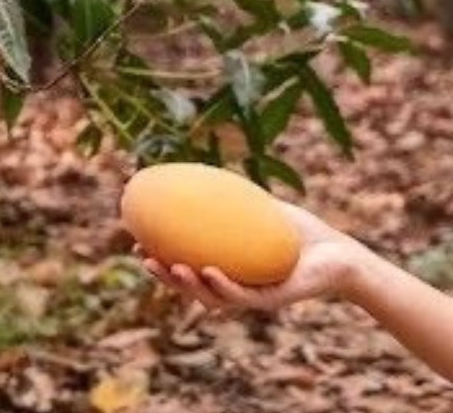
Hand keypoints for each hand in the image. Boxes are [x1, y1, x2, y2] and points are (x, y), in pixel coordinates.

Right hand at [138, 202, 365, 313]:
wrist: (337, 253)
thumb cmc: (296, 231)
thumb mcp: (256, 206)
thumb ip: (228, 196)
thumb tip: (190, 170)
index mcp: (225, 268)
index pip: (184, 266)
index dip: (158, 259)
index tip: (134, 242)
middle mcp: (235, 286)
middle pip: (190, 287)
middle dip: (165, 278)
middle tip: (144, 258)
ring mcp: (252, 296)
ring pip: (211, 297)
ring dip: (188, 286)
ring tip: (173, 267)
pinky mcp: (271, 301)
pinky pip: (242, 296)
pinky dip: (222, 285)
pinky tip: (207, 270)